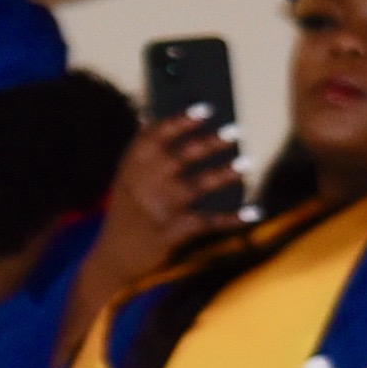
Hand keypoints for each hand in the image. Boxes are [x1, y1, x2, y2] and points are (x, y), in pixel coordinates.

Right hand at [78, 105, 247, 299]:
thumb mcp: (126, 180)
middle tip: (236, 131)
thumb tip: (148, 114)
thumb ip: (140, 151)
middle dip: (207, 143)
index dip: (178, 121)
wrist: (112, 257)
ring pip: (193, 188)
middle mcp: (141, 186)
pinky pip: (205, 223)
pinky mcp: (169, 234)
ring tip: (246, 164)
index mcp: (130, 168)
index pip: (152, 138)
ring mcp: (155, 211)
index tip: (205, 110)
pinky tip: (254, 212)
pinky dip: (231, 219)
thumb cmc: (127, 212)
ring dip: (222, 175)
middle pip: (177, 158)